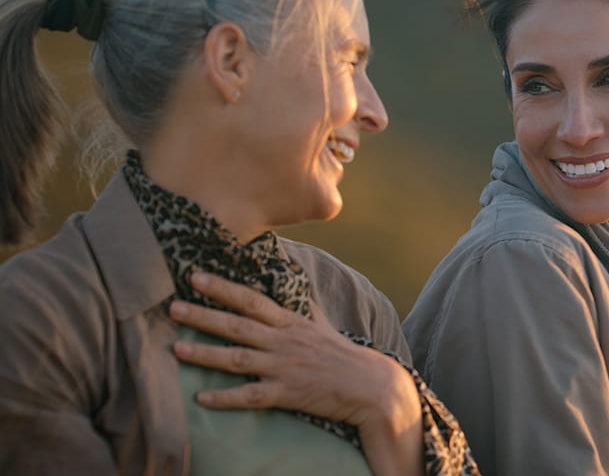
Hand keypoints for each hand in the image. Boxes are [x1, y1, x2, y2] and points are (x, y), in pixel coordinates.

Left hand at [168, 272, 423, 475]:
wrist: (369, 385)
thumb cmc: (341, 354)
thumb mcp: (320, 323)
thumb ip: (301, 307)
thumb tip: (292, 286)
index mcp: (290, 322)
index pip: (251, 299)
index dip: (223, 287)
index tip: (196, 276)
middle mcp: (283, 341)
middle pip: (237, 325)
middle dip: (203, 315)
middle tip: (173, 307)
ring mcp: (284, 367)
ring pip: (238, 358)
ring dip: (205, 353)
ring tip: (176, 348)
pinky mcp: (287, 394)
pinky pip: (250, 396)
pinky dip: (225, 398)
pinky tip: (201, 398)